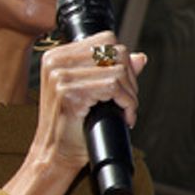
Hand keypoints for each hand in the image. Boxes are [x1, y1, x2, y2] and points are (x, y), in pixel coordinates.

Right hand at [31, 31, 146, 172]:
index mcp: (56, 56)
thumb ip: (111, 71)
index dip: (123, 61)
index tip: (123, 86)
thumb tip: (140, 57)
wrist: (54, 155)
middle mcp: (54, 62)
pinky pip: (114, 87)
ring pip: (118, 69)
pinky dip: (127, 103)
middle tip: (127, 101)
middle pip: (114, 51)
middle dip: (130, 78)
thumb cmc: (70, 128)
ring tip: (125, 110)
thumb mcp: (90, 93)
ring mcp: (59, 76)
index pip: (105, 39)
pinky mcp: (68, 93)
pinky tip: (124, 116)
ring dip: (130, 94)